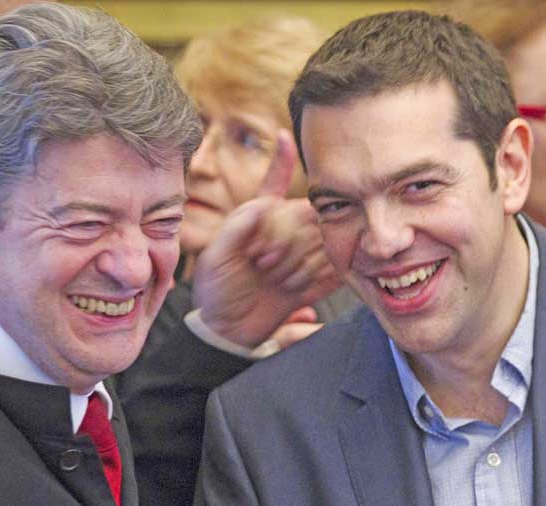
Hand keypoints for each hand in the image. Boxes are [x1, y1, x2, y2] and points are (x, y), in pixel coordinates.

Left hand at [193, 130, 340, 347]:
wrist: (228, 331)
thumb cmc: (216, 292)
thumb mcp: (215, 256)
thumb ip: (238, 226)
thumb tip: (267, 202)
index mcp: (258, 221)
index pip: (273, 186)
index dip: (281, 161)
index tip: (285, 134)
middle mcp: (283, 233)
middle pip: (305, 216)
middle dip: (285, 240)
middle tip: (262, 263)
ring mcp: (300, 255)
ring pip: (319, 242)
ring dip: (296, 263)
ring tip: (274, 280)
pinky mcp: (314, 280)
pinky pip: (330, 269)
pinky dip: (313, 279)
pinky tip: (294, 288)